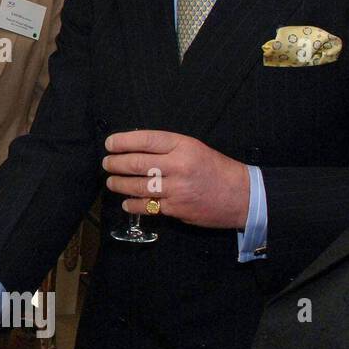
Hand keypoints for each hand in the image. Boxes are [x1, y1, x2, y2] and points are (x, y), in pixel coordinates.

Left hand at [102, 130, 249, 229]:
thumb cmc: (216, 169)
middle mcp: (178, 166)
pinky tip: (126, 202)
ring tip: (111, 182)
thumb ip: (167, 148)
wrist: (243, 196)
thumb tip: (134, 147)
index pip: (146, 140)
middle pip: (136, 163)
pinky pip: (147, 206)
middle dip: (115, 164)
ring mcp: (176, 189)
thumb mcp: (194, 148)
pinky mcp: (176, 208)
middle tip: (106, 164)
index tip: (109, 144)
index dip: (123, 141)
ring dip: (119, 184)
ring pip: (138, 186)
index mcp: (183, 146)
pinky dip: (133, 204)